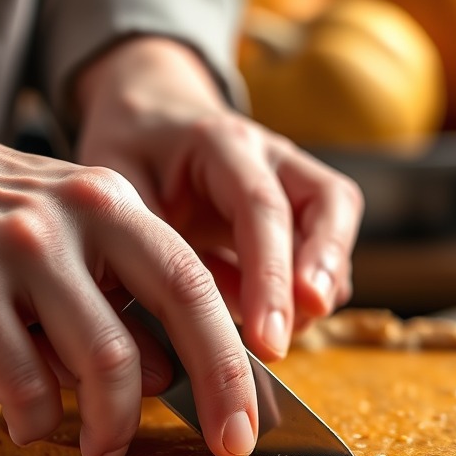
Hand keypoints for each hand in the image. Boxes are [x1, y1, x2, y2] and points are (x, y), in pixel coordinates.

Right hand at [0, 110, 257, 455]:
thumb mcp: (72, 235)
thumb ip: (120, 296)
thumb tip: (167, 377)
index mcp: (114, 205)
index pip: (193, 284)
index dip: (232, 359)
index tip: (248, 421)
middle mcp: (75, 219)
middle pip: (170, 315)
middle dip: (212, 392)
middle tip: (217, 450)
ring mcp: (17, 251)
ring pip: (100, 359)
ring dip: (112, 424)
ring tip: (103, 451)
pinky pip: (21, 379)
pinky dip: (36, 418)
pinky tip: (32, 426)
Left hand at [74, 37, 362, 360]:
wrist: (147, 117)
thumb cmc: (128, 155)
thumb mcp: (117, 194)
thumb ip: (155, 249)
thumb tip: (194, 326)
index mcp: (219, 142)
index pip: (260, 207)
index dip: (269, 276)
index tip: (266, 338)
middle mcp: (269, 152)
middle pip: (327, 203)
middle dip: (318, 276)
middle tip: (291, 338)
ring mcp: (292, 174)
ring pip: (338, 218)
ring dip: (325, 280)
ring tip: (291, 334)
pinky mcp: (298, 204)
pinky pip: (326, 242)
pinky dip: (316, 283)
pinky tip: (289, 321)